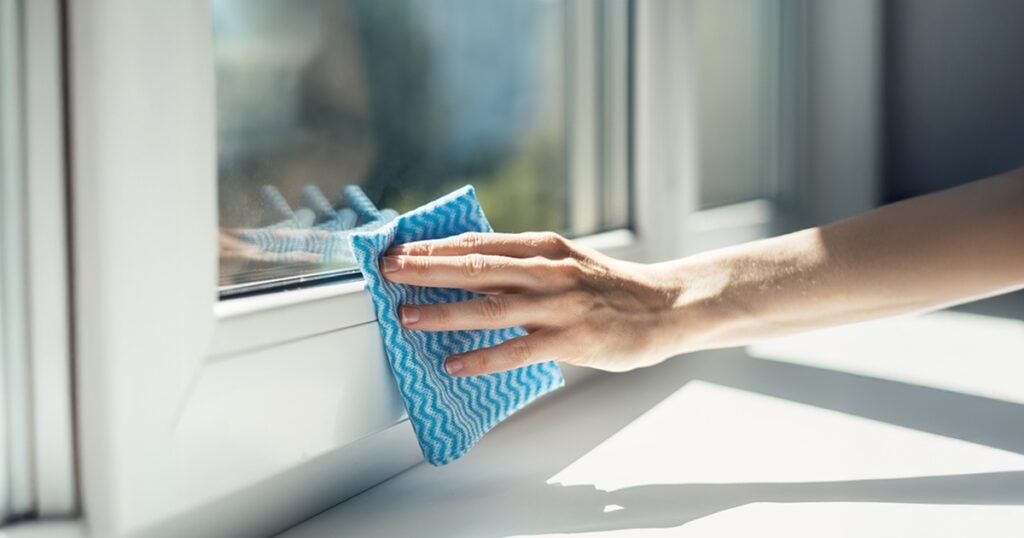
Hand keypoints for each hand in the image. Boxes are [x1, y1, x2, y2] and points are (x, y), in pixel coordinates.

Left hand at [381, 232, 696, 375]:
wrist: (665, 307)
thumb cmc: (609, 287)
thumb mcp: (565, 260)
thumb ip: (523, 263)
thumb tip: (469, 268)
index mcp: (543, 246)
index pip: (478, 242)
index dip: (434, 245)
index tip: (398, 247)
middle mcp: (547, 269)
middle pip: (475, 266)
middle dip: (425, 268)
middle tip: (386, 270)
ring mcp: (559, 304)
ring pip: (489, 306)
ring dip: (443, 311)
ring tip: (406, 316)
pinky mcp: (571, 339)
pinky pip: (517, 349)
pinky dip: (482, 357)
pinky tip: (453, 364)